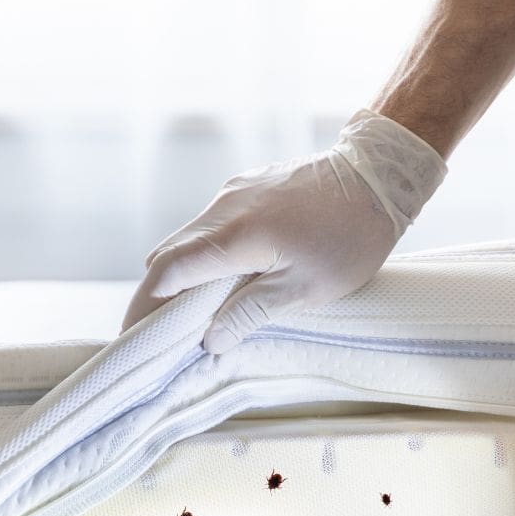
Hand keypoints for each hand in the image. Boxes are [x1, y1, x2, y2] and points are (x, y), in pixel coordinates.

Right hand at [121, 109, 446, 348]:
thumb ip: (251, 312)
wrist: (379, 174)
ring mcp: (234, 192)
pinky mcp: (247, 186)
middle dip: (156, 296)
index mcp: (236, 236)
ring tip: (188, 312)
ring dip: (183, 274)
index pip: (168, 274)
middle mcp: (224, 208)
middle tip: (155, 335)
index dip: (146, 309)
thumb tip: (210, 340)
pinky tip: (222, 277)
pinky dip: (205, 252)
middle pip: (168, 255)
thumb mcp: (307, 289)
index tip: (136, 340)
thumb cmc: (350, 238)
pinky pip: (211, 222)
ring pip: (189, 237)